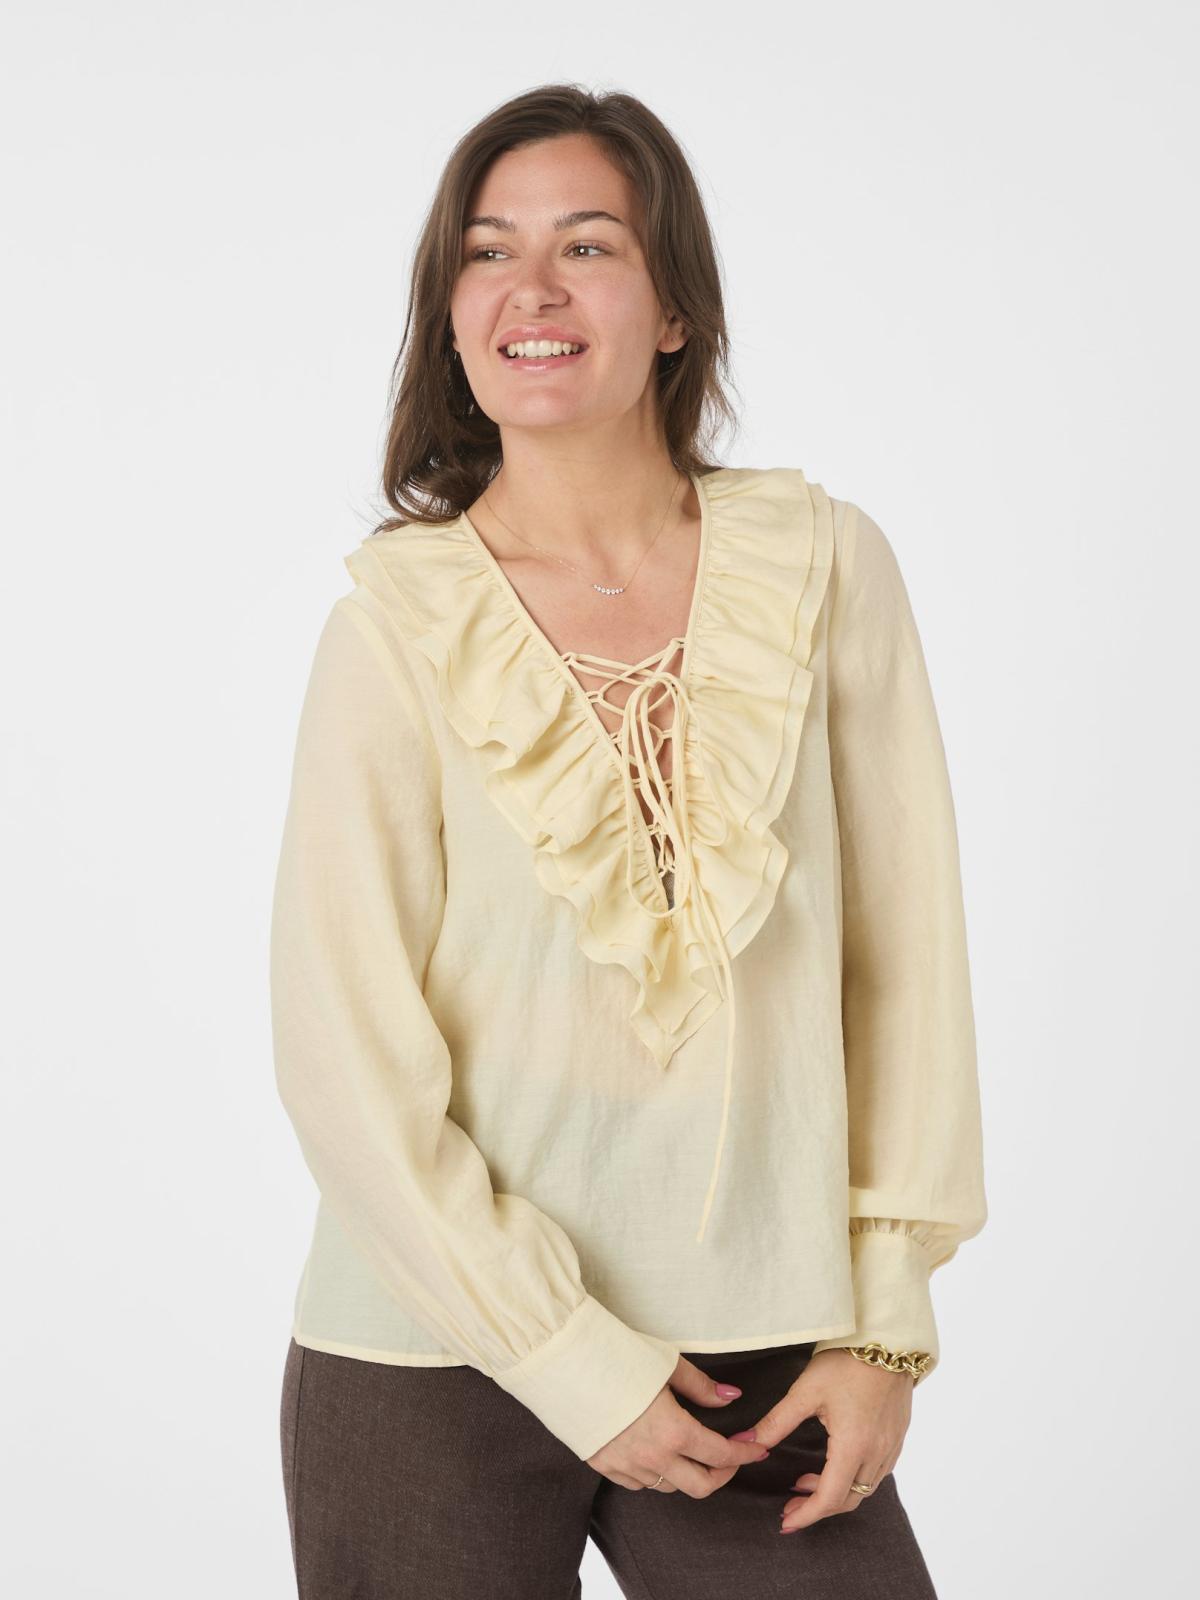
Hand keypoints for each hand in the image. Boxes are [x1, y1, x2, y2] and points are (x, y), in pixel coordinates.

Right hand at [586, 1354, 770, 1494]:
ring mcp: (625, 1466)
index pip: (720, 1455)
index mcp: (673, 1430)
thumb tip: (730, 1398)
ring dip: (687, 1473)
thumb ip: (702, 1387)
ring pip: (668, 1487)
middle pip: (700, 1487)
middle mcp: (652, 1457)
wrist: (563, 1361)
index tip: (757, 1447)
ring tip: (692, 1451)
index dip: (744, 1454)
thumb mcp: (667, 1363)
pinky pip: (638, 1484)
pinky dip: (655, 1474)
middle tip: (730, 1456)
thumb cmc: (616, 1355)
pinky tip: (657, 1453)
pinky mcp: (602, 1466)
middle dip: (722, 1475)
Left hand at [747, 1348, 915, 1531]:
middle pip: (848, 1500)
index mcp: (853, 1445)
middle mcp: (877, 1453)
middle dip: (817, 1508)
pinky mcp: (897, 1436)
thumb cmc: (846, 1361)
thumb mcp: (805, 1391)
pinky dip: (853, 1478)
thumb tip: (747, 1442)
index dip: (807, 1515)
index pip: (830, 1498)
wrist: (887, 1339)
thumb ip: (776, 1423)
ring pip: (864, 1488)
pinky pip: (877, 1472)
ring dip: (835, 1493)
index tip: (786, 1522)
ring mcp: (891, 1446)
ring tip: (805, 1483)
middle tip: (789, 1505)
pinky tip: (834, 1464)